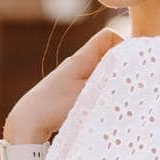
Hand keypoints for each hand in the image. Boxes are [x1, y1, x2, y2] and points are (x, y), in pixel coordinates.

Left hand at [4, 26, 123, 139]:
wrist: (27, 123)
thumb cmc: (55, 106)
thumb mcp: (88, 93)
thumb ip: (110, 82)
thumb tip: (132, 77)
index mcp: (82, 58)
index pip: (108, 36)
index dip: (123, 45)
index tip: (131, 65)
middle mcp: (78, 64)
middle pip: (108, 55)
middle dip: (120, 67)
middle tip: (129, 84)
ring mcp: (74, 79)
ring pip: (102, 73)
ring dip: (111, 82)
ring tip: (116, 98)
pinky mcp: (71, 94)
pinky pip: (93, 86)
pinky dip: (101, 93)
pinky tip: (103, 108)